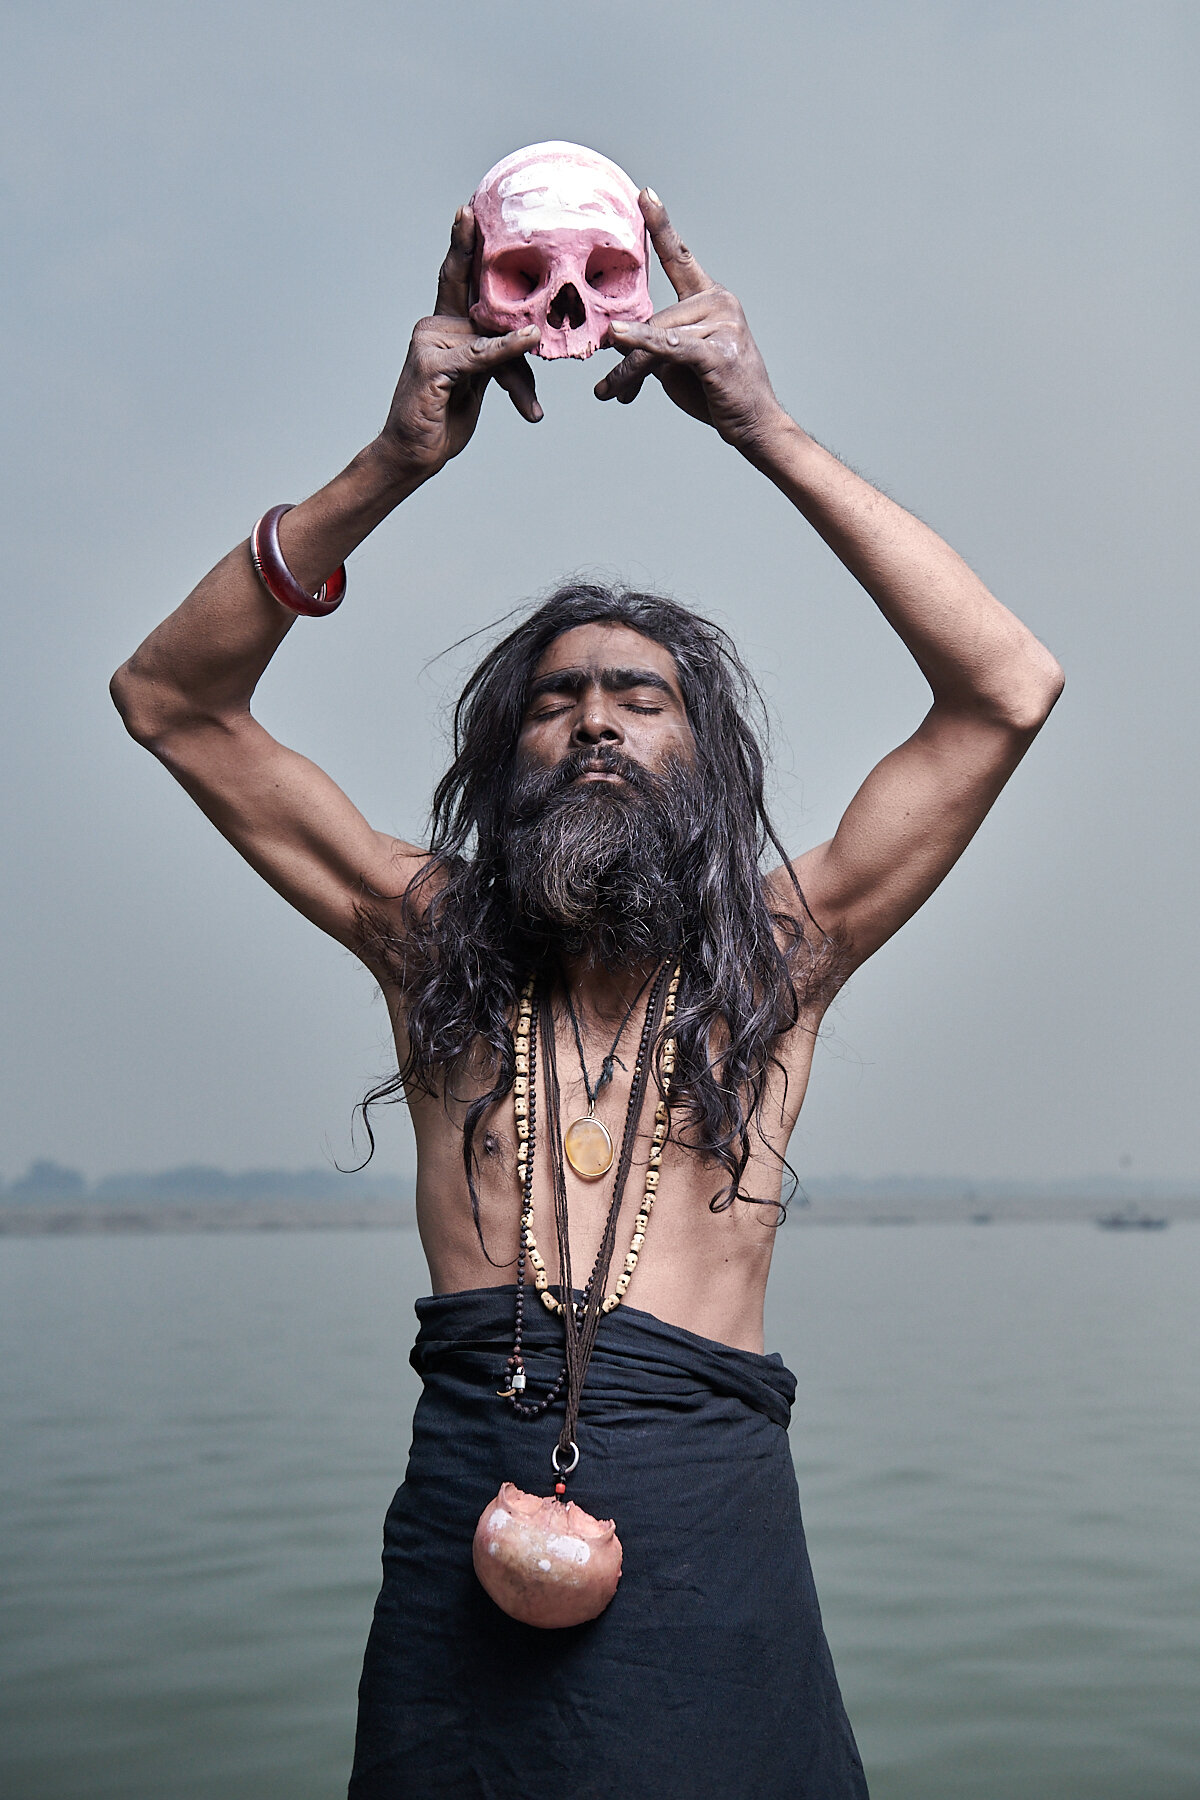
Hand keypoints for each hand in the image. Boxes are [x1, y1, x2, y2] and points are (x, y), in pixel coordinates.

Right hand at [376, 208, 542, 478]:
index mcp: (445, 326)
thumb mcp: (479, 382)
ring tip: (529, 303)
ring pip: (486, 330)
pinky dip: (509, 350)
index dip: (462, 245)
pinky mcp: (433, 366)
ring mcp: (430, 344)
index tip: (469, 211)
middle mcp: (434, 327)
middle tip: (470, 210)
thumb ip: (497, 357)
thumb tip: (529, 340)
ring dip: (516, 338)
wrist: (414, 454)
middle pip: (468, 291)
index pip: (456, 279)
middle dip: (467, 247)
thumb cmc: (446, 418)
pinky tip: (531, 340)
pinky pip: (481, 355)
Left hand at [594, 192, 785, 455]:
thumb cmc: (716, 392)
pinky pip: (669, 347)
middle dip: (626, 356)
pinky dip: (641, 346)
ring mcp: (723, 324)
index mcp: (711, 298)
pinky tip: (619, 339)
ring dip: (627, 371)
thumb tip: (620, 338)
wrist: (754, 425)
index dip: (661, 225)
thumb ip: (654, 342)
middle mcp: (720, 302)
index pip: (681, 257)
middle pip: (654, 319)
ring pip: (656, 338)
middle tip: (608, 389)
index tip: (644, 194)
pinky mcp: (718, 352)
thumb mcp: (678, 362)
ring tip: (607, 393)